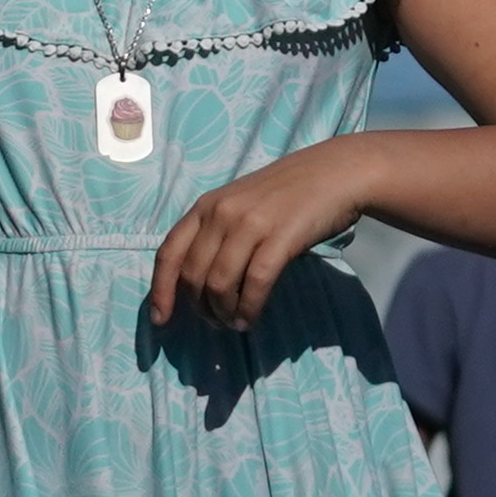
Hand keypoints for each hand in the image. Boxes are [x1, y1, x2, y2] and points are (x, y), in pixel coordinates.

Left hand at [146, 146, 360, 329]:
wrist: (335, 173)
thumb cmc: (288, 193)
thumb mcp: (240, 205)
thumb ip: (218, 233)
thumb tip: (201, 283)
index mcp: (206, 206)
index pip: (169, 252)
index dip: (160, 290)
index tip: (160, 320)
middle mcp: (221, 213)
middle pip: (193, 274)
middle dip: (199, 308)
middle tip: (215, 322)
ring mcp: (249, 224)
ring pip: (219, 284)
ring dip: (223, 313)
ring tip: (234, 323)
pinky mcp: (280, 238)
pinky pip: (254, 284)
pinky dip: (249, 308)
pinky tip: (251, 319)